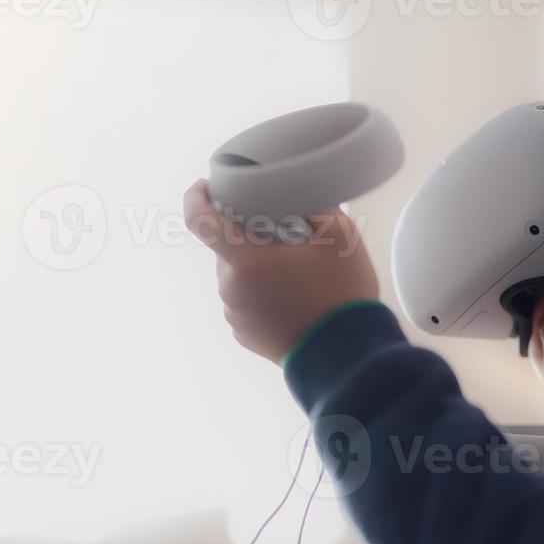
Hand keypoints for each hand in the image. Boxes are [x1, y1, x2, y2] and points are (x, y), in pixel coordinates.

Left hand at [183, 179, 378, 363]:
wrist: (346, 356)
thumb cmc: (342, 295)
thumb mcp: (341, 238)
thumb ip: (315, 206)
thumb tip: (298, 193)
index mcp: (246, 261)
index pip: (200, 220)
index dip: (196, 197)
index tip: (205, 187)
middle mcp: (231, 289)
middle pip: (226, 248)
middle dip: (249, 238)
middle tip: (285, 238)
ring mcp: (235, 315)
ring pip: (236, 275)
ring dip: (256, 267)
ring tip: (295, 273)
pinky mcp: (243, 334)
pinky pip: (244, 302)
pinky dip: (260, 293)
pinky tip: (292, 298)